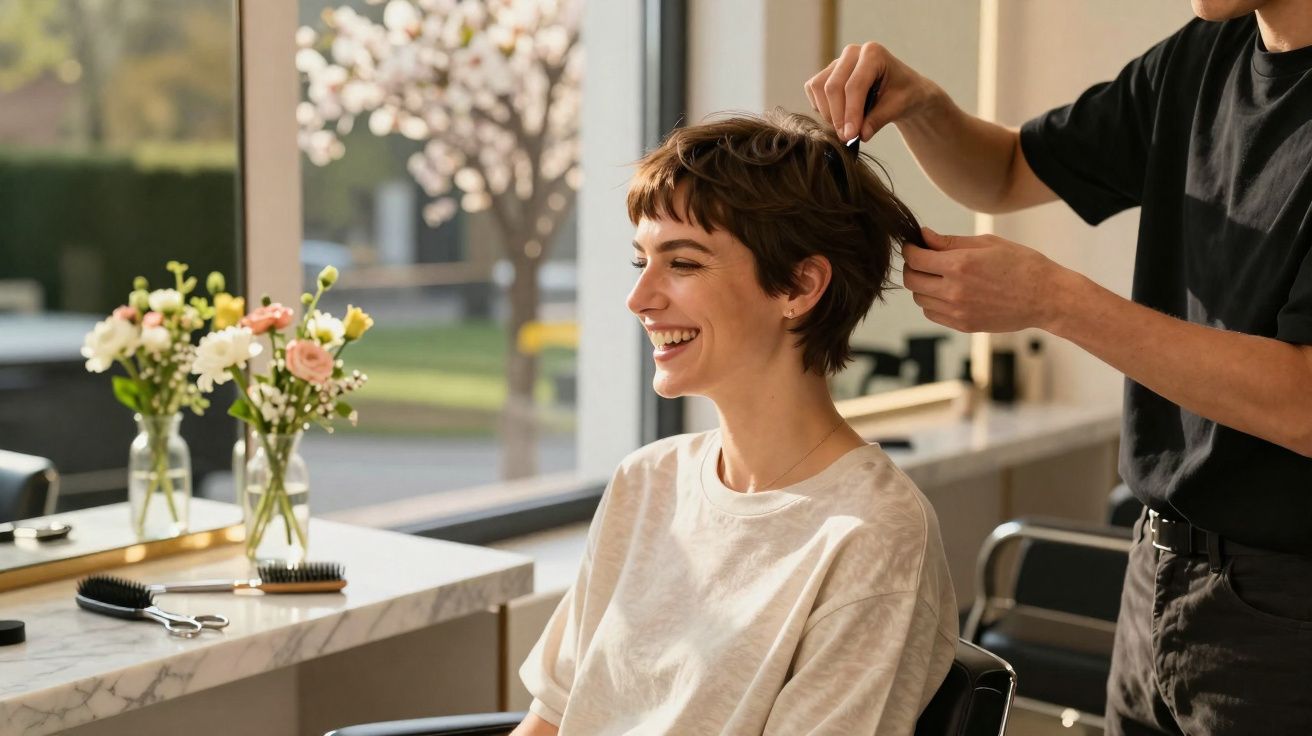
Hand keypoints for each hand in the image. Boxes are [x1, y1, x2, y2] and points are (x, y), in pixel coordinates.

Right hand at [804, 42, 942, 142]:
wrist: (902, 90)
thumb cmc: (904, 94)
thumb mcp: (899, 107)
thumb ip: (879, 119)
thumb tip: (860, 134)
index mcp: (873, 53)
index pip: (854, 85)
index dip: (850, 113)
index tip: (850, 136)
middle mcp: (852, 53)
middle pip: (832, 86)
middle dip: (837, 116)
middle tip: (846, 138)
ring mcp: (837, 62)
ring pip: (819, 87)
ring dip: (827, 113)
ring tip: (844, 129)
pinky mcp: (827, 73)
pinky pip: (813, 90)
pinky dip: (821, 107)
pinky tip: (837, 117)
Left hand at [902, 228, 1068, 333]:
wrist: (1046, 297)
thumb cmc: (1021, 264)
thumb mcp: (987, 243)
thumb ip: (950, 241)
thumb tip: (923, 235)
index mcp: (959, 265)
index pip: (915, 258)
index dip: (909, 250)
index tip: (913, 246)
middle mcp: (954, 290)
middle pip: (912, 281)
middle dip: (912, 268)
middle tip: (922, 260)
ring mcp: (957, 311)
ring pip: (920, 299)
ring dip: (923, 286)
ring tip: (939, 276)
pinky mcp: (963, 325)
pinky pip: (933, 314)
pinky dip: (933, 303)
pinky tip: (948, 292)